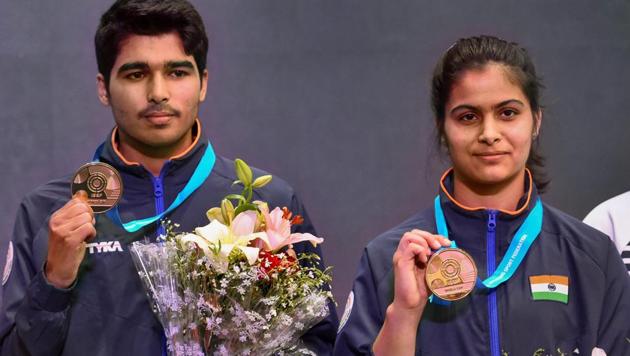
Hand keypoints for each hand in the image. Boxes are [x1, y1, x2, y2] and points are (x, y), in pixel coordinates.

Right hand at [45, 191, 95, 287]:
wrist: (58, 269)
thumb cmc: (66, 247)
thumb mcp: (68, 227)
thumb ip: (75, 212)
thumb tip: (83, 194)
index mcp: (56, 217)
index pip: (77, 202)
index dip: (86, 210)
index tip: (83, 221)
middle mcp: (57, 222)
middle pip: (83, 208)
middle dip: (89, 218)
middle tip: (85, 229)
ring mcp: (62, 231)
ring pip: (87, 218)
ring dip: (90, 227)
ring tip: (83, 236)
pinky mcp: (70, 240)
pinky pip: (88, 228)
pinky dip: (91, 234)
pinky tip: (85, 240)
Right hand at [373, 229, 451, 354]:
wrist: (412, 304)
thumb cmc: (422, 289)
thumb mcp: (433, 270)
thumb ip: (436, 259)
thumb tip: (449, 248)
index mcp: (412, 254)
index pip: (420, 235)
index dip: (434, 236)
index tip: (446, 243)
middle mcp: (404, 253)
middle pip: (413, 232)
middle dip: (429, 236)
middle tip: (439, 246)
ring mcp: (401, 257)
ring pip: (409, 236)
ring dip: (423, 241)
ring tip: (431, 253)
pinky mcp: (401, 263)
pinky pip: (410, 247)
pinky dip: (420, 249)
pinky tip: (425, 260)